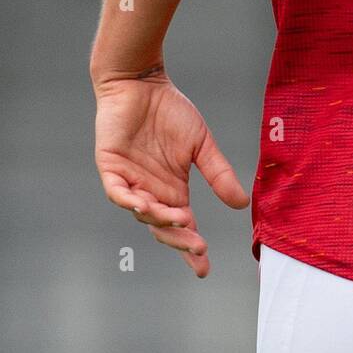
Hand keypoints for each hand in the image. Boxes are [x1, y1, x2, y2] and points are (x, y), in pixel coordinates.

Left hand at [93, 70, 249, 276]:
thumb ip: (218, 173)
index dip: (190, 248)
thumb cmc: (170, 110)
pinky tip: (143, 205)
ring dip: (160, 219)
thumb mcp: (201, 145)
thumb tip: (242, 205)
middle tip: (197, 248)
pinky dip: (128, 201)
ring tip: (182, 219)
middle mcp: (151, 192)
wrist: (142, 83)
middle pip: (163, 227)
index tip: (203, 269)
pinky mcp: (111, 168)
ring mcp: (129, 182)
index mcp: (173, 190)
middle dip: (179, 240)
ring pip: (142, 212)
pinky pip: (117, 192)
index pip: (182, 227)